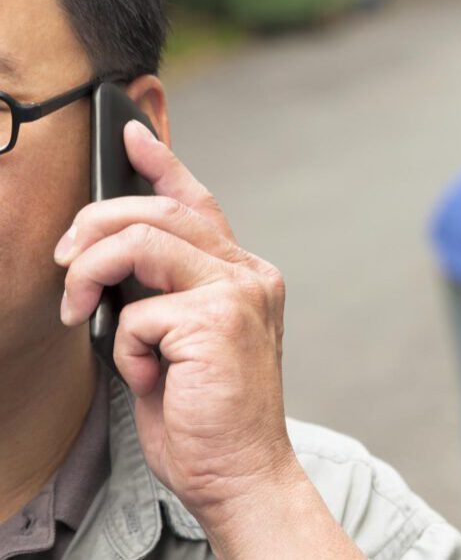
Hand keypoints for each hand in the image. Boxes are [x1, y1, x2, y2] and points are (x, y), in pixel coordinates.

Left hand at [55, 121, 362, 558]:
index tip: (129, 135)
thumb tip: (109, 254)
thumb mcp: (177, 339)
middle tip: (63, 262)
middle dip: (94, 224)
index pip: (199, 204)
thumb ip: (160, 290)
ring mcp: (240, 293)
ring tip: (79, 308)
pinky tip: (150, 376)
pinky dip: (125, 347)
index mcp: (246, 275)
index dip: (162, 163)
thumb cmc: (205, 412)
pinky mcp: (218, 320)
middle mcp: (251, 274)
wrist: (241, 472)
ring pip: (144, 241)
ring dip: (93, 272)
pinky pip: (138, 312)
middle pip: (160, 212)